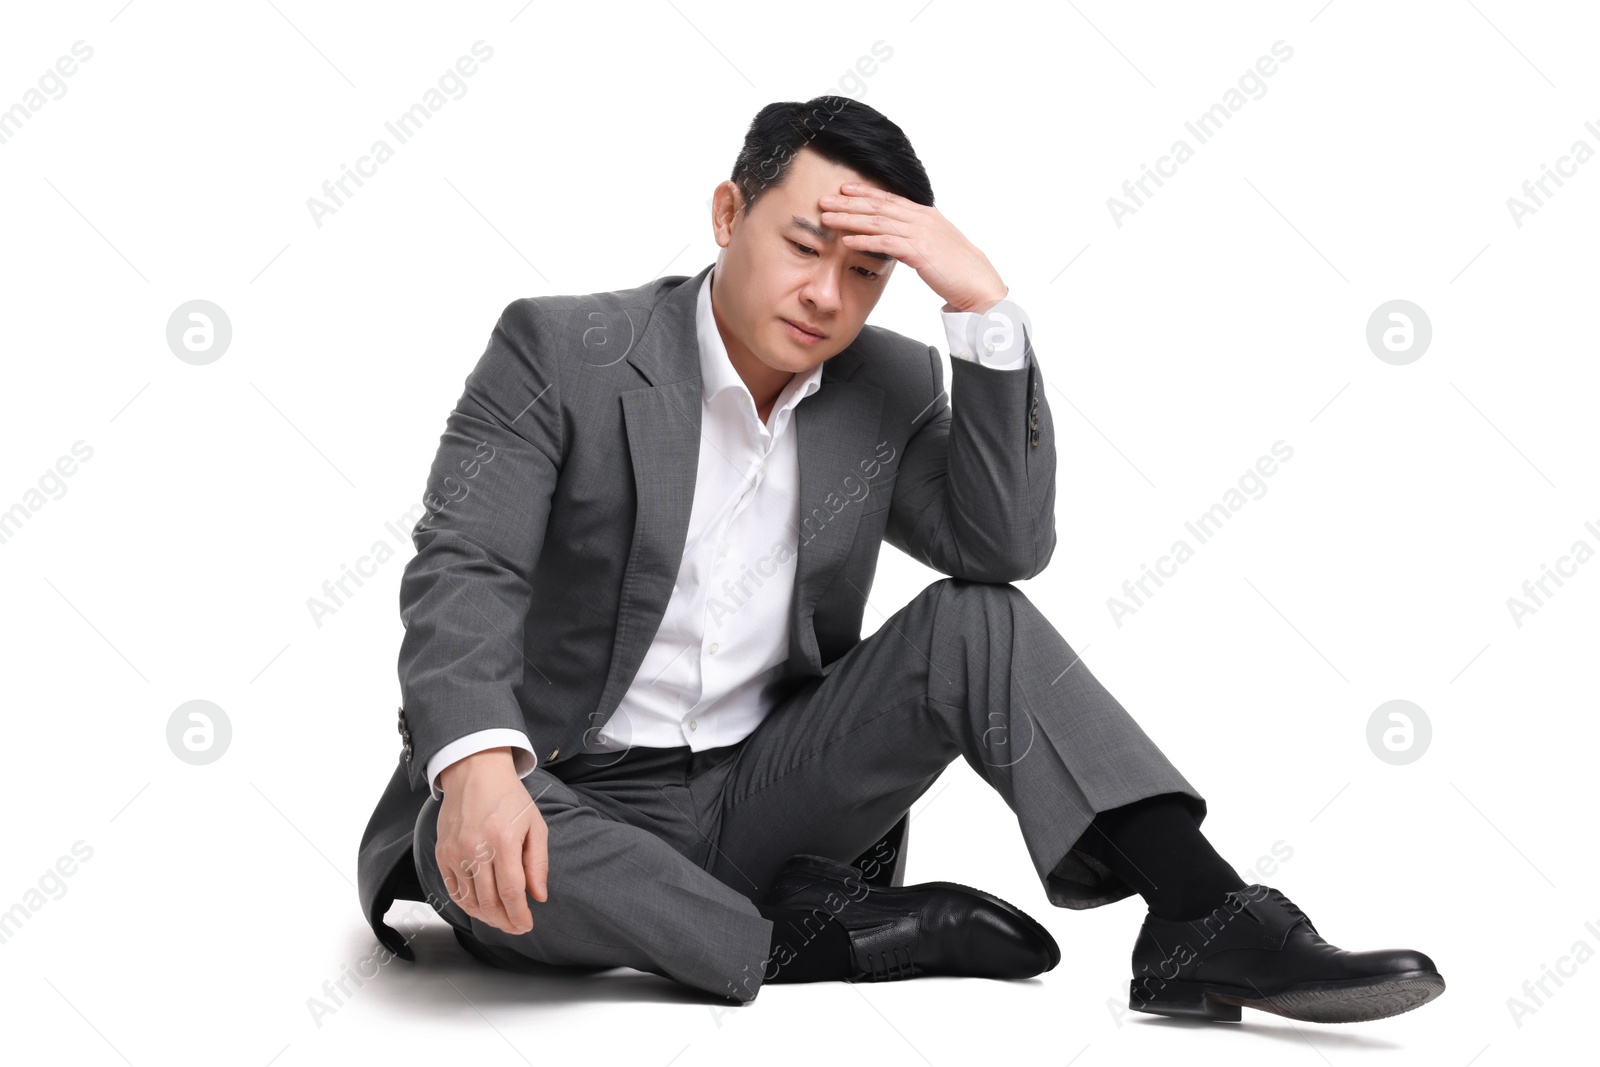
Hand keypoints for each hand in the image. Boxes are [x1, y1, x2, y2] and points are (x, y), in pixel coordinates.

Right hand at [435, 747, 548, 934]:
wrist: (475, 771)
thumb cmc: (509, 797)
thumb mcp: (535, 824)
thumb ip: (537, 862)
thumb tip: (538, 896)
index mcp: (503, 840)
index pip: (511, 892)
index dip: (519, 915)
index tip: (526, 925)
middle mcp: (476, 848)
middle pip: (489, 901)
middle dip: (505, 921)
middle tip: (516, 927)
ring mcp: (455, 852)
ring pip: (469, 900)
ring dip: (486, 917)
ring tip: (501, 920)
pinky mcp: (442, 853)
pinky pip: (453, 890)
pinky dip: (467, 905)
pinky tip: (480, 908)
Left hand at [818, 181, 1007, 313]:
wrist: (979, 283)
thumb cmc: (959, 270)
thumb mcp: (937, 246)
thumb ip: (917, 239)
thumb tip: (901, 241)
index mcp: (926, 215)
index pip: (890, 199)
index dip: (865, 193)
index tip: (844, 190)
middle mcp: (922, 219)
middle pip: (878, 206)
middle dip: (849, 202)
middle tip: (825, 200)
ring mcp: (920, 234)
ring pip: (877, 221)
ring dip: (849, 219)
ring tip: (827, 218)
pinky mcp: (919, 252)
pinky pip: (885, 243)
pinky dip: (864, 240)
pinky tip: (846, 241)